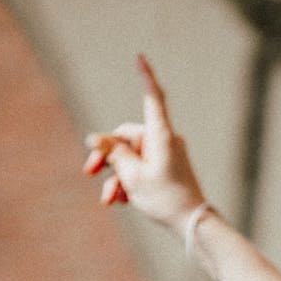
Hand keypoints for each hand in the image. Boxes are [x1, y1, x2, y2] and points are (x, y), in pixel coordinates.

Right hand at [83, 55, 204, 232]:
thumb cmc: (165, 199)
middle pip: (127, 137)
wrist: (191, 224)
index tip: (139, 57)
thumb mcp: (132, 176)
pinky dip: (129, 181)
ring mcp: (167, 155)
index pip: (152, 98)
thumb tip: (95, 138)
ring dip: (116, 176)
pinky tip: (119, 200)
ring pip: (131, 158)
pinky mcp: (167, 169)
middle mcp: (165, 141)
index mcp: (160, 136)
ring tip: (108, 199)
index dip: (145, 77)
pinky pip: (142, 167)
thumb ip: (113, 154)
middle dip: (107, 157)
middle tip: (88, 173)